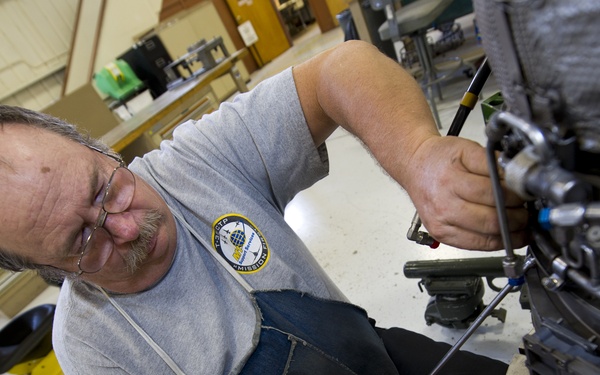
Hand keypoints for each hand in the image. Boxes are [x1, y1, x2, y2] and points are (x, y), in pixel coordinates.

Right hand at [401, 136, 528, 250]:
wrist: (414, 166)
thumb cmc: (438, 158)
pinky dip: (496, 242)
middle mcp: (443, 205)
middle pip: (491, 220)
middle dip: (517, 217)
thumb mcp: (467, 149)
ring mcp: (441, 223)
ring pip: (487, 237)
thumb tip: (518, 179)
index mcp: (449, 181)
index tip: (526, 194)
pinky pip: (476, 246)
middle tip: (526, 210)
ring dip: (511, 233)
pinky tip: (507, 235)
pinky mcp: (442, 235)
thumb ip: (493, 163)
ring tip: (521, 224)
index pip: (492, 194)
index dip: (515, 196)